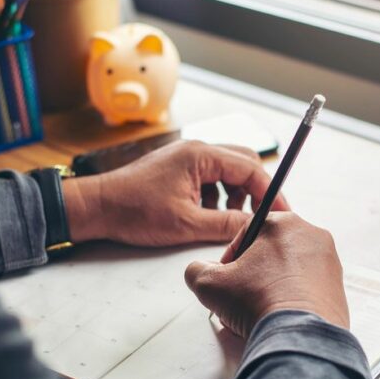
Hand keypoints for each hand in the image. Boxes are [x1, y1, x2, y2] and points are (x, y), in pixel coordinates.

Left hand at [62, 141, 288, 246]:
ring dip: (235, 196)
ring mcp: (187, 159)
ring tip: (227, 221)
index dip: (270, 192)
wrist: (98, 208)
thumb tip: (255, 228)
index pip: (251, 168)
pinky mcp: (179, 170)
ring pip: (227, 173)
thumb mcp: (187, 224)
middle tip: (262, 218)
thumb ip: (226, 224)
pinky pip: (210, 179)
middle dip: (255, 192)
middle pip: (243, 164)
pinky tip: (207, 217)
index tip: (282, 213)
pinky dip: (217, 198)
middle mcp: (197, 150)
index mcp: (201, 155)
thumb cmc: (135, 211)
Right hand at [184, 212, 349, 337]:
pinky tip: (279, 320)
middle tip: (240, 298)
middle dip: (253, 275)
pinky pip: (308, 291)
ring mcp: (330, 264)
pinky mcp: (339, 290)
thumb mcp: (209, 283)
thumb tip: (199, 272)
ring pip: (290, 273)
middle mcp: (313, 237)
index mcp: (285, 223)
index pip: (248, 233)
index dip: (230, 258)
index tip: (225, 279)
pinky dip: (293, 302)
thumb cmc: (258, 302)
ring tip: (258, 313)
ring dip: (271, 289)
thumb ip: (196, 270)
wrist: (299, 336)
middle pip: (272, 253)